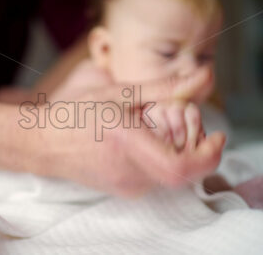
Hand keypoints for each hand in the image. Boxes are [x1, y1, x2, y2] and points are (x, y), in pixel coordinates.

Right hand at [27, 67, 224, 196]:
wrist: (43, 143)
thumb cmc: (76, 113)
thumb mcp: (120, 92)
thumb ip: (166, 87)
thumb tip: (205, 74)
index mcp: (128, 144)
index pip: (182, 168)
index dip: (209, 155)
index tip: (219, 136)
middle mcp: (129, 172)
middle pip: (184, 170)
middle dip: (196, 146)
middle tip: (184, 120)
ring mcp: (126, 185)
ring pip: (171, 174)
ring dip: (179, 151)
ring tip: (159, 127)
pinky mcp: (124, 189)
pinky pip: (156, 177)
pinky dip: (163, 158)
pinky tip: (146, 139)